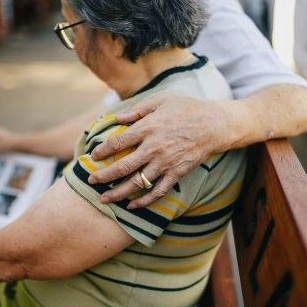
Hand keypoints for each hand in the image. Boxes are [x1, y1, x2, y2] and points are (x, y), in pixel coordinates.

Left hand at [89, 93, 232, 207]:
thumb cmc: (187, 108)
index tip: (93, 157)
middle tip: (91, 181)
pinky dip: (144, 201)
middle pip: (123, 167)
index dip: (102, 151)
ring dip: (119, 193)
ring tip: (104, 199)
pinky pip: (158, 191)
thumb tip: (116, 118)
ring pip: (138, 183)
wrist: (215, 124)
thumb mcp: (161, 100)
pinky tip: (132, 206)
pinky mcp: (177, 173)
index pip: (118, 142)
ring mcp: (166, 163)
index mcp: (148, 127)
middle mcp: (154, 148)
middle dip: (104, 176)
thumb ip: (137, 109)